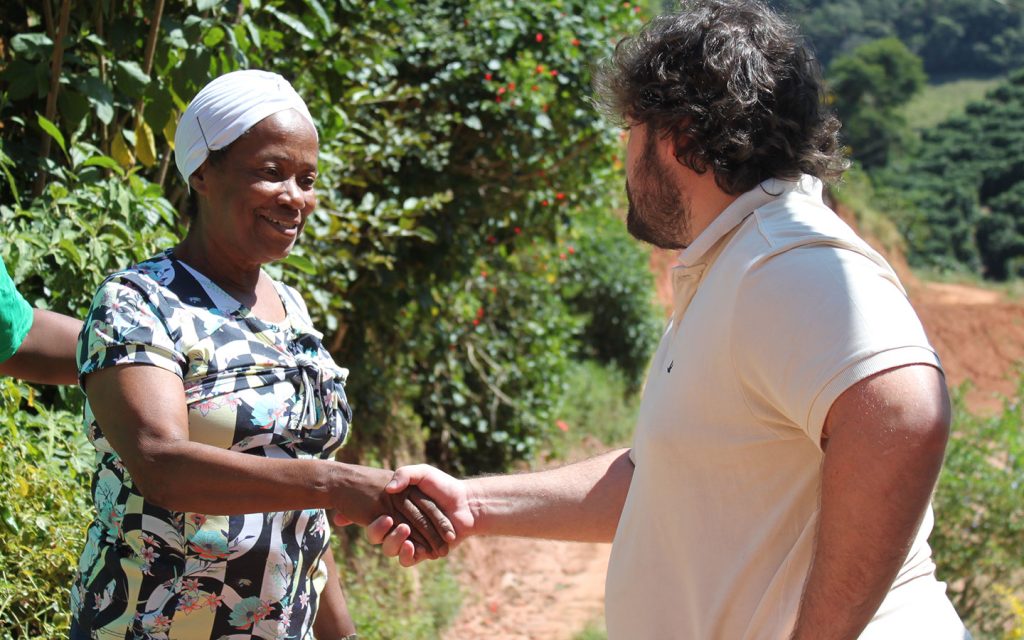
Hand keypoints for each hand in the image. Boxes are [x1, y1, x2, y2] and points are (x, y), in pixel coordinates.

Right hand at [333, 464, 454, 558]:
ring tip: (405, 532)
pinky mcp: (421, 552)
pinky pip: (408, 559)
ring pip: (390, 549)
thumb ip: (405, 474)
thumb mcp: (422, 472)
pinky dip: (408, 555)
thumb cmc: (443, 485)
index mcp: (393, 508)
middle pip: (378, 535)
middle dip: (379, 532)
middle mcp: (398, 524)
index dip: (369, 519)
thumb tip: (389, 488)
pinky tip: (413, 547)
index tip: (380, 513)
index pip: (373, 516)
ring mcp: (409, 540)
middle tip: (389, 521)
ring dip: (394, 542)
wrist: (466, 503)